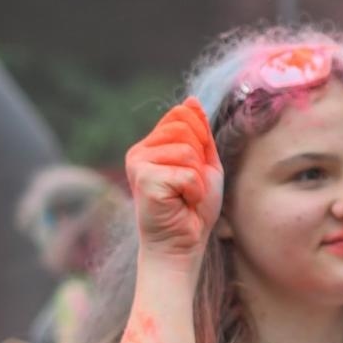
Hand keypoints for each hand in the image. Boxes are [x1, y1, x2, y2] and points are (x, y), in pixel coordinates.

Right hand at [126, 98, 222, 265]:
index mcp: (152, 145)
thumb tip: (192, 100)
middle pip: (185, 129)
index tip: (196, 169)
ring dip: (197, 179)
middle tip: (190, 186)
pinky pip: (187, 173)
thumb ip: (200, 134)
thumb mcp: (204, 165)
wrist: (183, 243)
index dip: (201, 141)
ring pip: (187, 152)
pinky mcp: (144, 179)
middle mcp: (140, 151)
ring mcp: (138, 163)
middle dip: (200, 161)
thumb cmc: (194, 209)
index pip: (183, 116)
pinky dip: (194, 191)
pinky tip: (181, 203)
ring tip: (185, 196)